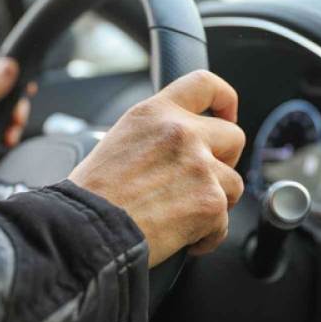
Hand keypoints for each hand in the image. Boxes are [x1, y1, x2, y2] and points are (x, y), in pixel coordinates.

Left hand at [0, 56, 34, 177]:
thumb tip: (10, 66)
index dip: (14, 75)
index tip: (26, 89)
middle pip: (5, 92)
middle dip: (16, 106)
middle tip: (16, 120)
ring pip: (3, 112)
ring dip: (12, 124)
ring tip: (9, 136)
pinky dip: (4, 135)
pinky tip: (4, 143)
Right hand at [69, 70, 245, 266]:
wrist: (87, 230)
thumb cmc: (92, 195)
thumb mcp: (118, 140)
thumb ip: (155, 133)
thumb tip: (177, 146)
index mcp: (156, 113)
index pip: (204, 84)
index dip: (225, 98)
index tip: (227, 114)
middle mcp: (182, 133)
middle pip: (233, 136)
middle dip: (225, 160)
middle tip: (203, 179)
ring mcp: (201, 166)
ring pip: (233, 183)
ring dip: (215, 201)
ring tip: (184, 215)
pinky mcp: (210, 202)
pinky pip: (224, 222)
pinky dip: (207, 235)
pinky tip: (183, 238)